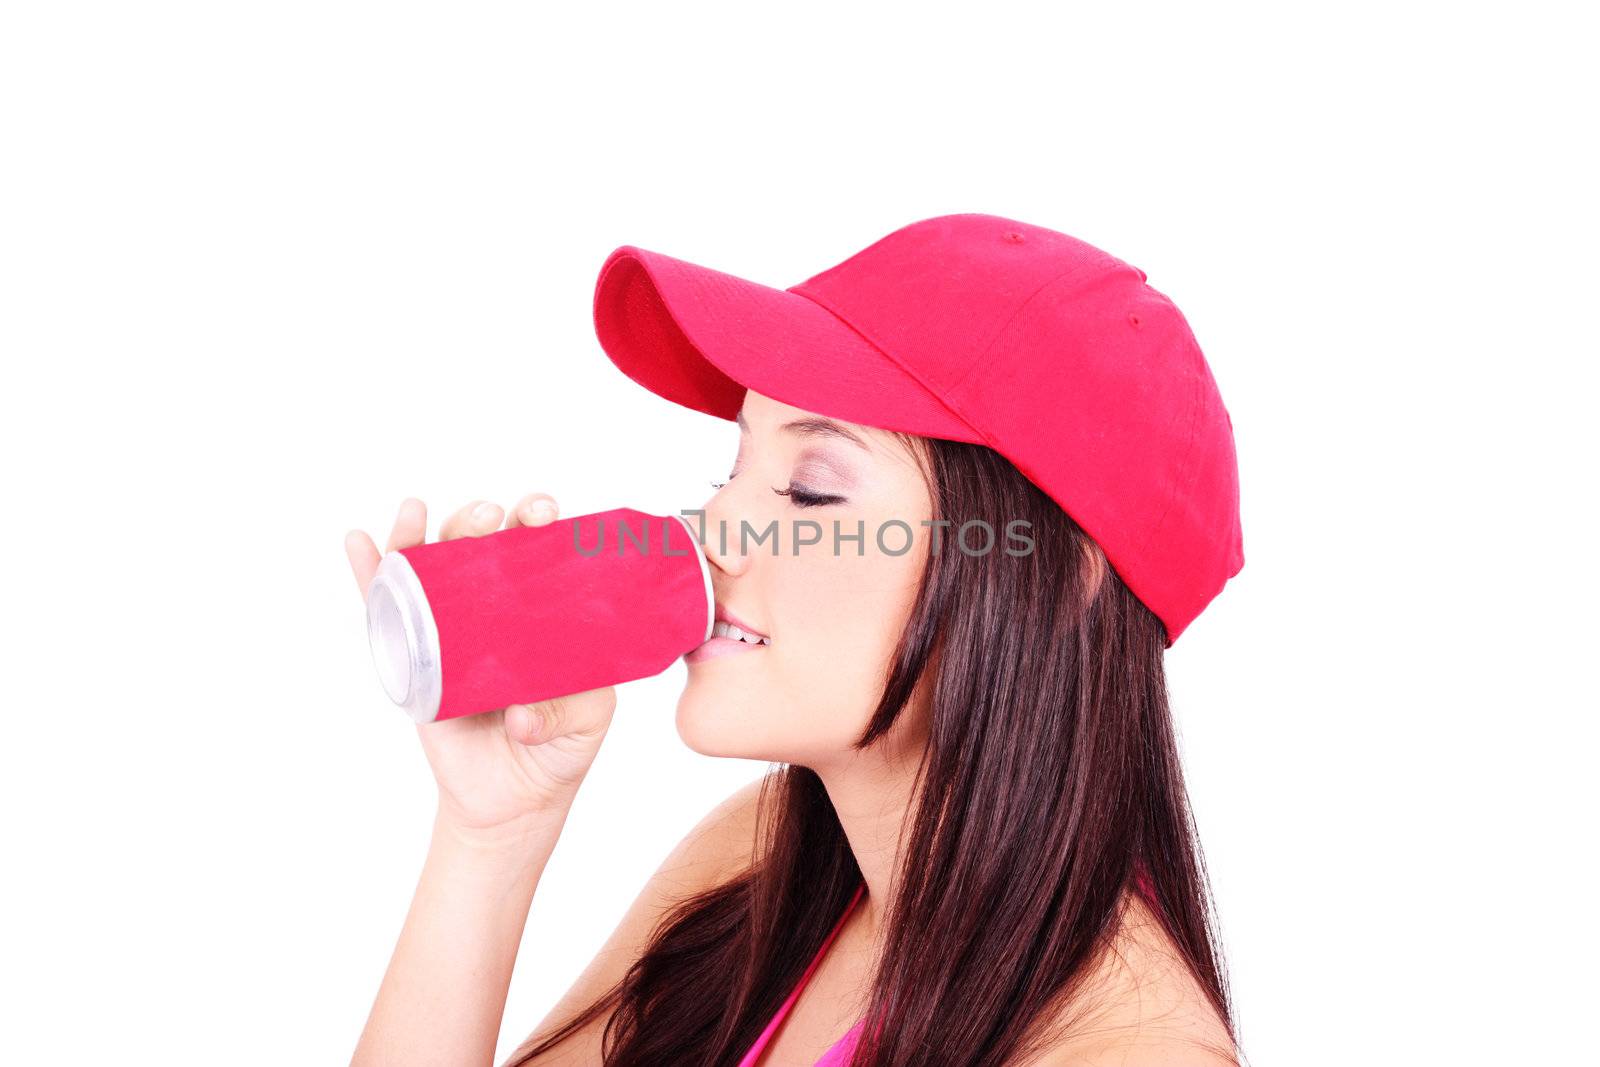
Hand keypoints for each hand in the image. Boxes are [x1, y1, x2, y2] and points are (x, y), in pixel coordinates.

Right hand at [345, 494, 617, 835]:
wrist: (513, 799)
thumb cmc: (560, 746)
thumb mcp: (583, 722)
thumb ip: (563, 710)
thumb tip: (519, 716)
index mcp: (543, 610)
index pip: (539, 550)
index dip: (538, 521)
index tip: (542, 515)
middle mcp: (496, 608)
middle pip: (481, 546)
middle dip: (482, 519)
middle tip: (490, 516)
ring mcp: (450, 628)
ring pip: (431, 567)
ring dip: (421, 533)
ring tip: (417, 511)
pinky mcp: (413, 657)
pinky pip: (385, 609)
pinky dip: (369, 573)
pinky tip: (359, 542)